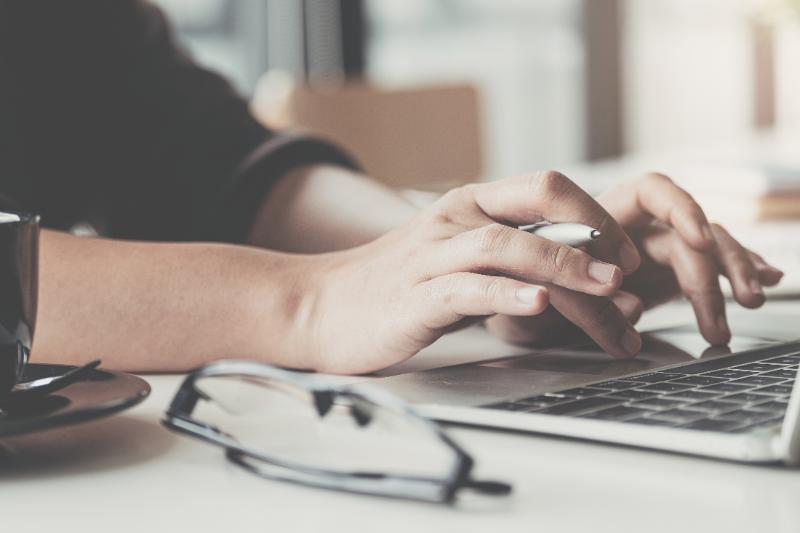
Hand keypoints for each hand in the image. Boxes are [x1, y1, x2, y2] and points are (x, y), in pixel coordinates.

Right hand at [303, 172, 640, 373]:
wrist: (319, 307)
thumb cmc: (392, 288)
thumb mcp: (453, 260)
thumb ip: (502, 258)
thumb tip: (567, 277)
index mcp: (468, 206)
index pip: (545, 188)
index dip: (593, 215)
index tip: (624, 253)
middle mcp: (455, 219)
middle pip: (536, 206)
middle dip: (593, 234)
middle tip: (629, 273)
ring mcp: (433, 256)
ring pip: (507, 247)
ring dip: (564, 266)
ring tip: (606, 289)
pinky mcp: (416, 296)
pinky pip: (467, 289)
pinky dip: (507, 294)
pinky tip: (538, 302)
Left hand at [486, 173, 783, 347]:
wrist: (514, 307)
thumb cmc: (513, 290)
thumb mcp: (520, 292)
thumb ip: (557, 291)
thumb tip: (608, 302)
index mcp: (600, 213)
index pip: (652, 190)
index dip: (679, 209)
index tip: (695, 241)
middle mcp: (633, 225)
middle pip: (690, 224)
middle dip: (713, 260)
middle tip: (724, 302)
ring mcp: (654, 249)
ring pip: (707, 246)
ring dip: (732, 271)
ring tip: (751, 302)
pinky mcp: (664, 276)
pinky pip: (709, 269)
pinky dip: (737, 274)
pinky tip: (764, 285)